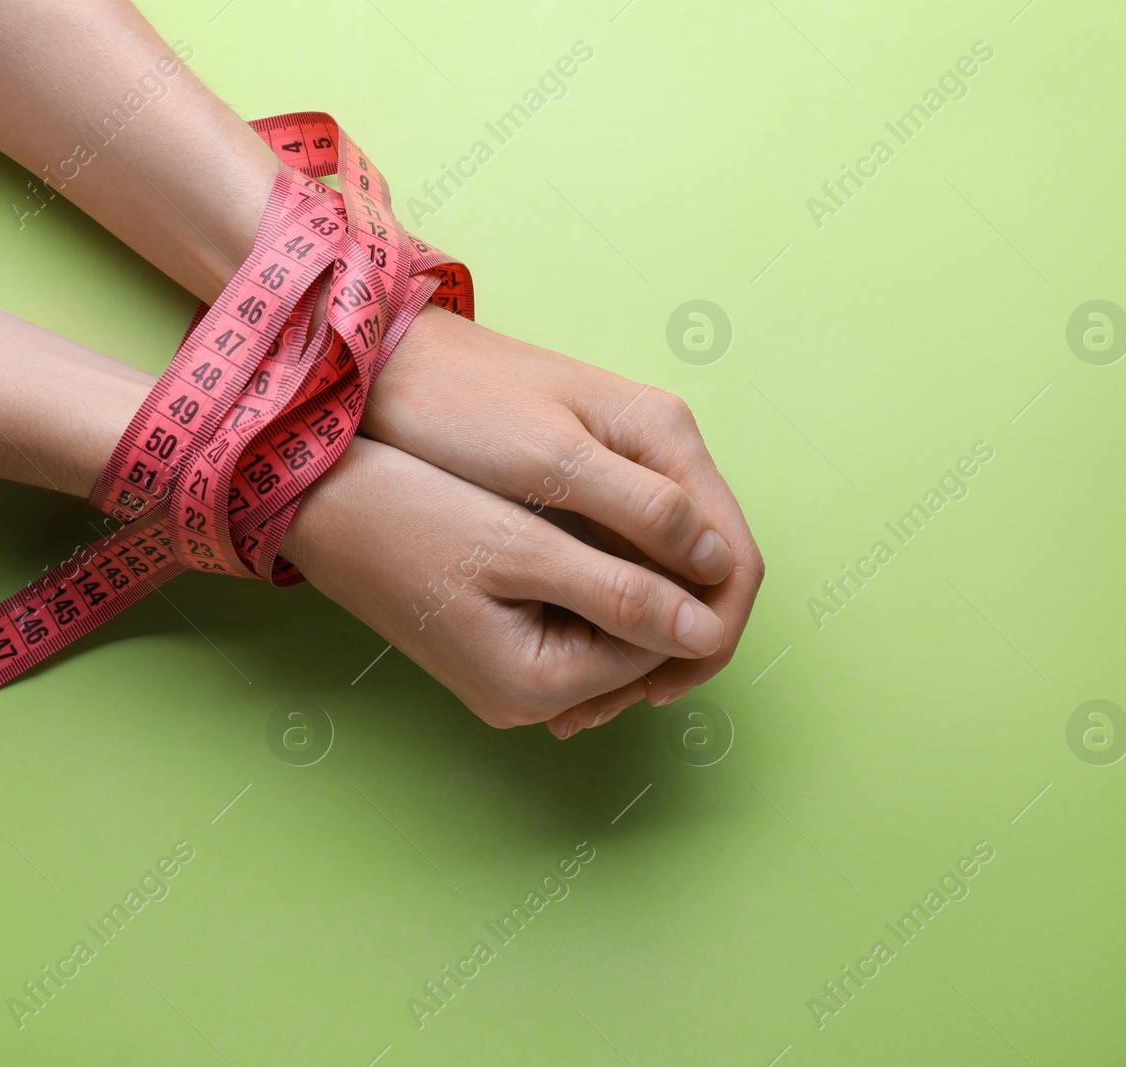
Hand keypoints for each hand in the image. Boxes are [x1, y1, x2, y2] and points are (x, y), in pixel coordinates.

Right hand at [281, 438, 728, 732]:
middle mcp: (525, 700)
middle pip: (636, 645)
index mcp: (537, 685)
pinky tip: (583, 522)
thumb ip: (621, 593)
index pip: (660, 647)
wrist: (313, 500)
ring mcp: (506, 677)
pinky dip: (588, 574)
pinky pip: (569, 617)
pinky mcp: (492, 645)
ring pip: (606, 626)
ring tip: (624, 504)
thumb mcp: (522, 550)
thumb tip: (705, 630)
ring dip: (627, 572)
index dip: (692, 584)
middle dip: (661, 578)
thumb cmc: (408, 515)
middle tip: (660, 499)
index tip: (693, 510)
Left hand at [363, 305, 764, 730]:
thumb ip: (640, 511)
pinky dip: (615, 609)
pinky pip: (626, 558)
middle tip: (627, 702)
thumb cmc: (462, 406)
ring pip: (668, 570)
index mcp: (665, 437)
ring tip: (596, 692)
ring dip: (647, 633)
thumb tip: (717, 571)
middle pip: (709, 569)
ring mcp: (625, 467)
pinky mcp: (588, 485)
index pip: (734, 556)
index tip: (664, 687)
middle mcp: (659, 451)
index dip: (711, 632)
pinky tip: (577, 647)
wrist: (392, 368)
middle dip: (680, 642)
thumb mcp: (551, 463)